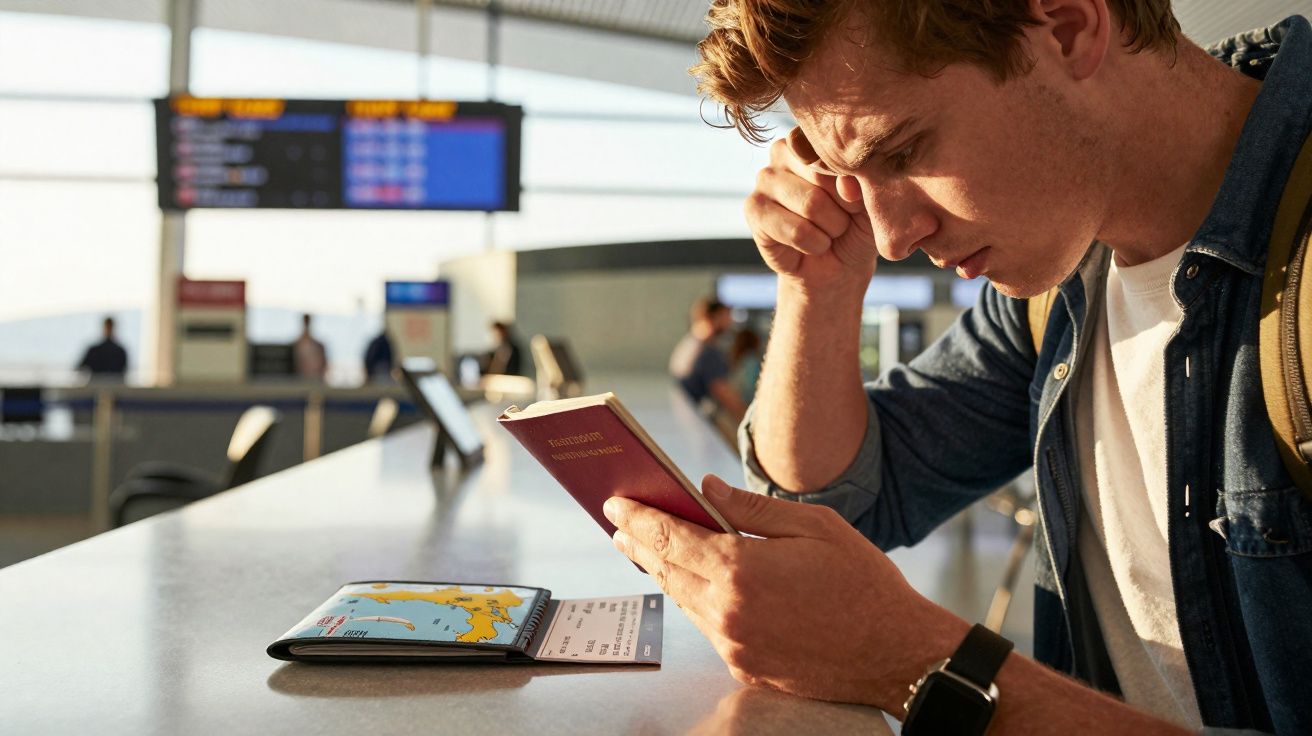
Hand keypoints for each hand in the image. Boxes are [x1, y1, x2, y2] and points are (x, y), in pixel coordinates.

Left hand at [603, 475, 962, 710]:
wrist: (896, 654)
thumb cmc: (863, 584)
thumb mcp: (815, 526)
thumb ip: (753, 509)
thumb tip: (706, 488)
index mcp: (742, 570)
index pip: (671, 537)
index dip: (639, 517)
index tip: (616, 503)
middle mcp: (728, 611)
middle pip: (666, 571)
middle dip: (639, 543)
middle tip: (619, 523)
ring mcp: (734, 644)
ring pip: (683, 601)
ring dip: (662, 572)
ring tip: (647, 549)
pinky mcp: (745, 666)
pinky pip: (707, 626)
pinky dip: (694, 601)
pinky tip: (691, 585)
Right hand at [745, 127, 876, 293]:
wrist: (838, 265)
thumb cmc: (856, 224)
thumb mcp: (872, 201)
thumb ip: (864, 185)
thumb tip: (846, 185)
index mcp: (814, 137)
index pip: (838, 152)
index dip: (855, 184)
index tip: (858, 199)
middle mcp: (784, 150)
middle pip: (824, 176)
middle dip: (844, 209)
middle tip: (842, 219)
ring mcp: (764, 178)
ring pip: (811, 205)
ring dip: (832, 230)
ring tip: (828, 232)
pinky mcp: (753, 209)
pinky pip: (796, 231)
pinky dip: (814, 245)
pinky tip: (811, 244)